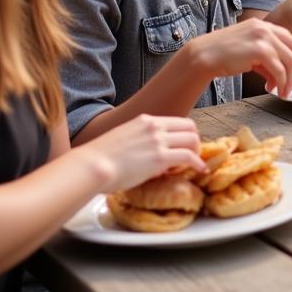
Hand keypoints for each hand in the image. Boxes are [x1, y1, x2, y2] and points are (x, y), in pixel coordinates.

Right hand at [78, 114, 203, 191]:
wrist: (92, 166)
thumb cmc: (99, 158)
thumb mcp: (123, 139)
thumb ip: (139, 141)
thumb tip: (147, 154)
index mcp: (145, 121)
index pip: (177, 121)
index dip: (185, 134)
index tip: (185, 145)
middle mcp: (155, 127)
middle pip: (190, 127)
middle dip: (194, 140)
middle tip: (193, 154)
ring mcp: (158, 141)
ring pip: (192, 140)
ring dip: (197, 152)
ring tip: (196, 163)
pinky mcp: (160, 158)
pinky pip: (189, 157)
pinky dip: (197, 163)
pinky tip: (200, 170)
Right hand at [186, 18, 291, 96]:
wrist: (203, 55)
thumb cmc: (223, 55)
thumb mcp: (249, 52)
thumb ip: (266, 61)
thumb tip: (278, 78)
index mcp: (264, 25)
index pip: (291, 40)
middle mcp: (266, 28)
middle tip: (291, 86)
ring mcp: (264, 37)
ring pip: (289, 61)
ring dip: (289, 80)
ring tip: (282, 92)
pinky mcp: (260, 50)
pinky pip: (279, 70)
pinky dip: (280, 82)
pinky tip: (272, 89)